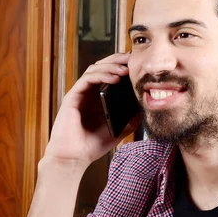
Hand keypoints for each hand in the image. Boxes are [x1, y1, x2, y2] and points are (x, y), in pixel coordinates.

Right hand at [44, 53, 141, 168]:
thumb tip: (144, 109)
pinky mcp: (72, 97)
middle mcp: (88, 93)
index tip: (137, 64)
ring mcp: (80, 94)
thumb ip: (129, 121)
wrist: (74, 158)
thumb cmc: (92, 146)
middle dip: (117, 60)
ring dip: (110, 66)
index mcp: (98, 99)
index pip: (110, 75)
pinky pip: (86, 80)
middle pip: (102, 67)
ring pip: (94, 69)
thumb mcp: (118, 131)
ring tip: (125, 69)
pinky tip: (114, 77)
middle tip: (132, 58)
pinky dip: (100, 75)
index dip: (122, 66)